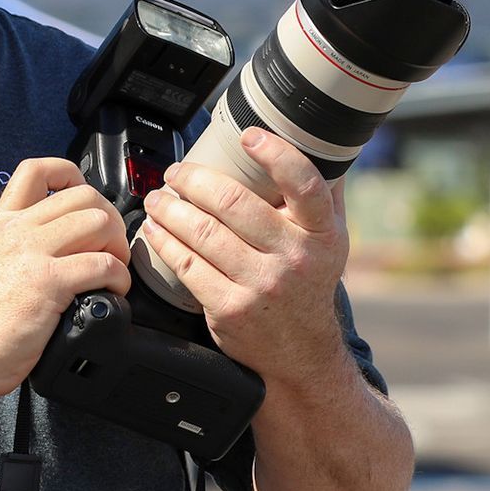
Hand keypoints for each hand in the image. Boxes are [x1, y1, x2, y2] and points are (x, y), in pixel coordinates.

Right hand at [0, 157, 128, 401]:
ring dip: (117, 247)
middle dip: (110, 219)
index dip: (72, 176)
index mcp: (2, 224)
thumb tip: (56, 254)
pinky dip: (119, 278)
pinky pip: (104, 264)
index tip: (85, 202)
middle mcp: (18, 231)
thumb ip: (18, 250)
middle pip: (85, 195)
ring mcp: (33, 254)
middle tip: (110, 249)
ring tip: (112, 272)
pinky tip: (112, 294)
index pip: (37, 170)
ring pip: (99, 222)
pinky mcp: (49, 283)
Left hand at [138, 129, 349, 384]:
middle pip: (235, 204)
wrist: (302, 353)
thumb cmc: (311, 284)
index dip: (276, 155)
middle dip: (194, 180)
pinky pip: (189, 265)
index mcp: (322, 234)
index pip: (304, 185)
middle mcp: (294, 258)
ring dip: (171, 208)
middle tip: (176, 172)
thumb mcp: (333, 240)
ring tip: (158, 198)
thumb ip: (325, 193)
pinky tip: (156, 229)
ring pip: (204, 233)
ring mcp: (261, 285)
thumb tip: (315, 141)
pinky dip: (166, 242)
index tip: (248, 136)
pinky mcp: (230, 309)